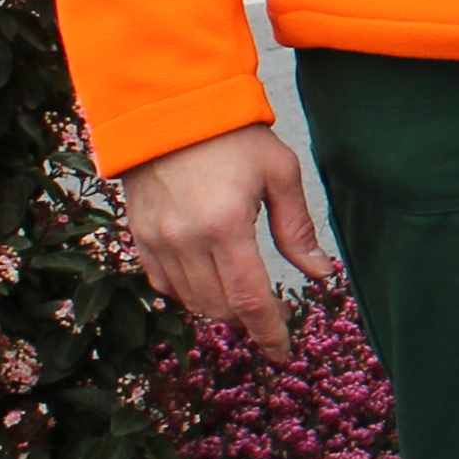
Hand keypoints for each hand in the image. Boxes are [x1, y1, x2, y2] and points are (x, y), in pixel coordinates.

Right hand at [118, 123, 342, 354]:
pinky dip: (188, 291)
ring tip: (240, 290)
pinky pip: (163, 284)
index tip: (282, 352)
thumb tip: (320, 274)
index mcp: (226, 226)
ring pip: (191, 301)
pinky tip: (207, 276)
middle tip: (269, 309)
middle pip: (220, 308)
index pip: (249, 300)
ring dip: (219, 306)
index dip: (269, 332)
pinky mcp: (139, 236)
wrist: (169, 107)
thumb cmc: (233, 136)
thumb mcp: (279, 173)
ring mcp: (157, 240)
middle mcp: (186, 240)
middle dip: (248, 318)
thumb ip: (298, 229)